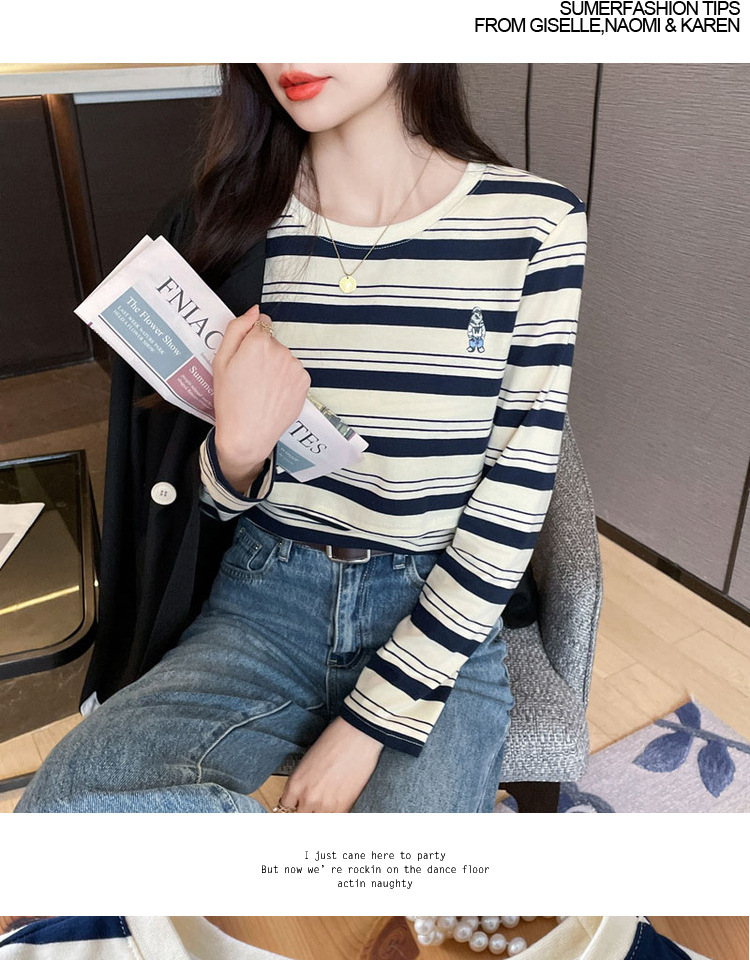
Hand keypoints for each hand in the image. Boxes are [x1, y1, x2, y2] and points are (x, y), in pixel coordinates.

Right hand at [213, 304, 310, 492]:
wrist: (247, 435)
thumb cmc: (229, 400)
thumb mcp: (221, 361)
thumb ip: (236, 329)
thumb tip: (254, 310)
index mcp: (259, 342)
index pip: (260, 324)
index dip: (250, 339)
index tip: (245, 357)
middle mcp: (281, 350)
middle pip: (272, 342)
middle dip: (263, 353)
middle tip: (250, 378)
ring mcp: (296, 367)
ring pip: (284, 357)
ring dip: (275, 367)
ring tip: (261, 389)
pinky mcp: (305, 382)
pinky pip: (294, 372)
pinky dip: (285, 380)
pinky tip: (273, 394)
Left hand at [279, 717, 383, 812]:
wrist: (357, 735)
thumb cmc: (333, 741)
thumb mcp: (308, 762)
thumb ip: (303, 782)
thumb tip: (304, 795)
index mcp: (295, 784)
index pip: (286, 806)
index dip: (294, 803)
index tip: (299, 802)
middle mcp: (307, 798)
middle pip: (300, 817)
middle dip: (306, 810)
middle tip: (314, 802)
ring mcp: (326, 805)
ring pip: (317, 820)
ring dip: (320, 813)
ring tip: (328, 801)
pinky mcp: (344, 806)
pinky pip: (335, 818)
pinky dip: (335, 813)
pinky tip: (338, 802)